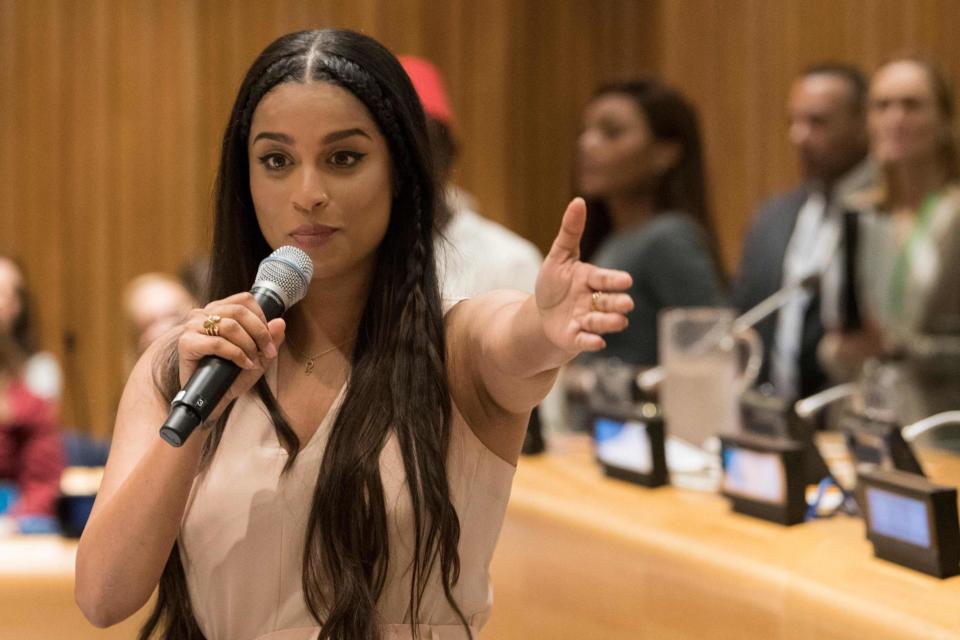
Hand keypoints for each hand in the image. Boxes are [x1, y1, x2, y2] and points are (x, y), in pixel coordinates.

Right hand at [176, 292, 285, 418]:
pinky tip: (244, 365)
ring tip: (253, 361)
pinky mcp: (186, 343)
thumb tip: (281, 322)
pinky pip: (218, 343)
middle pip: (239, 312)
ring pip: (230, 326)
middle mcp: (203, 314)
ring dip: (248, 345)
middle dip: (260, 333)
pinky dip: (236, 355)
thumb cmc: (233, 375)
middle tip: (268, 353)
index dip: (262, 318)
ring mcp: (192, 327)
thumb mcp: (258, 355)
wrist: (213, 398)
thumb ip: (270, 338)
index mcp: (218, 310)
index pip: (245, 300)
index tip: (270, 340)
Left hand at [536, 198, 632, 353]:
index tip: (626, 280)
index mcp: (591, 279)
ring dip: (610, 323)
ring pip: (601, 322)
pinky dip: (591, 341)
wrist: (543, 315)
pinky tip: (597, 342)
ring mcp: (586, 320)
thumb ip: (570, 231)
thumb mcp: (559, 256)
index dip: (613, 280)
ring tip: (618, 322)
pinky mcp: (576, 338)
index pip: (604, 278)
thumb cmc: (555, 283)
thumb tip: (578, 200)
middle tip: (626, 304)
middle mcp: (594, 301)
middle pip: (609, 301)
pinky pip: (585, 340)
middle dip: (617, 303)